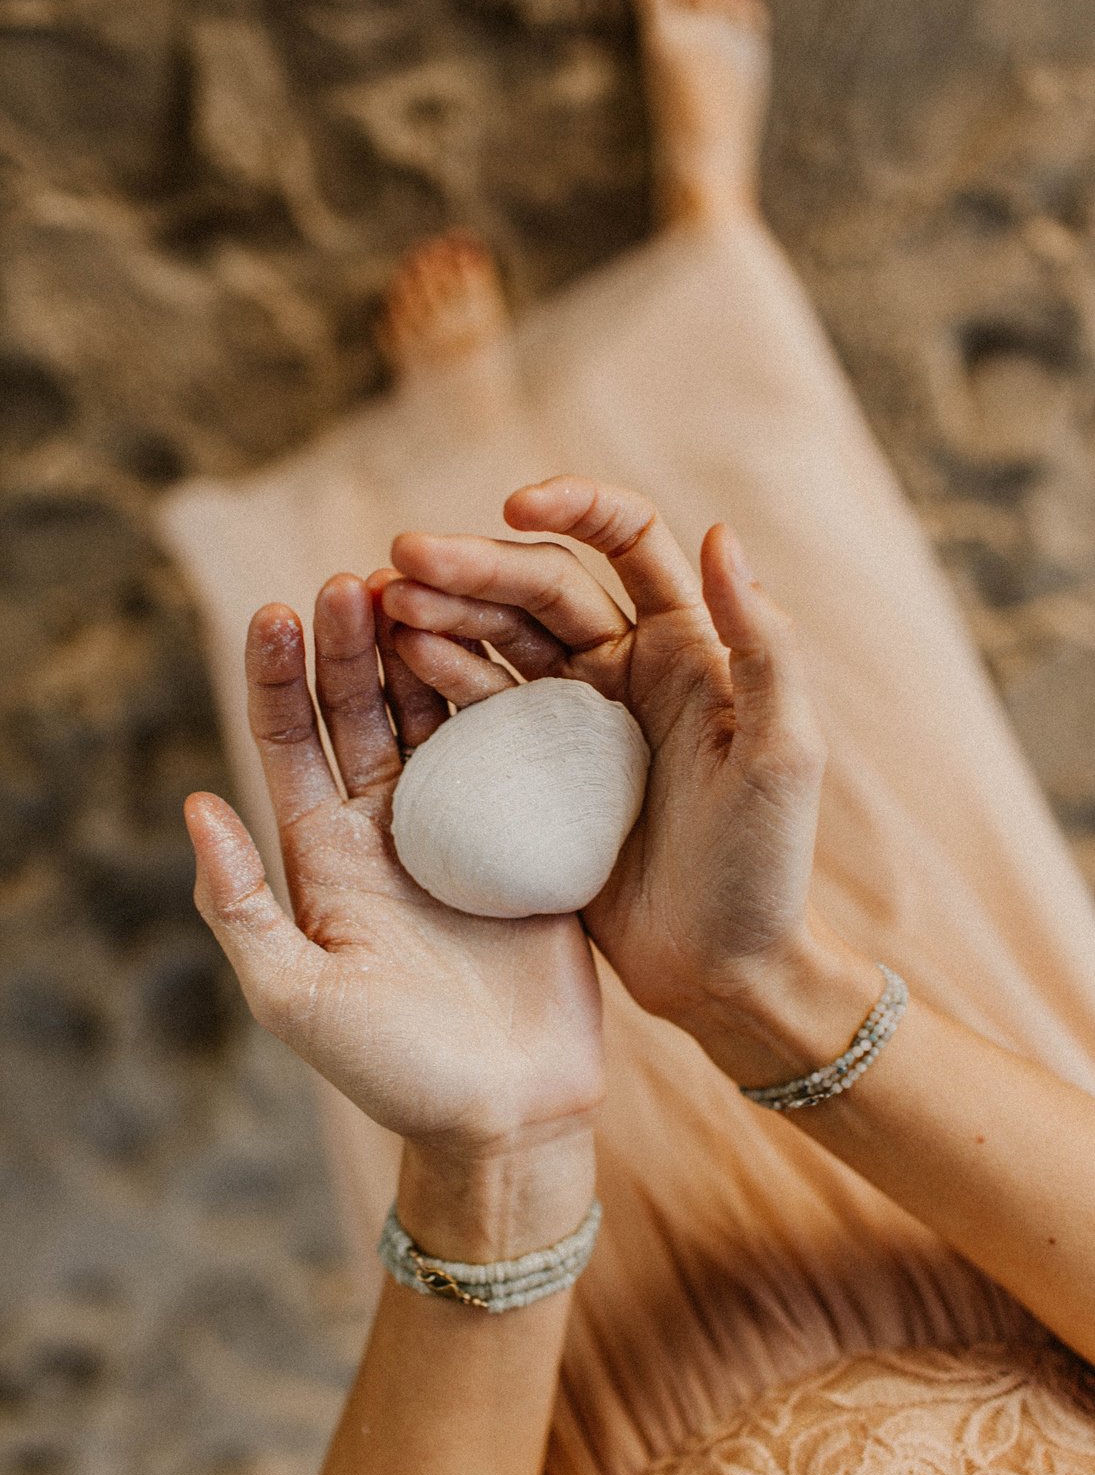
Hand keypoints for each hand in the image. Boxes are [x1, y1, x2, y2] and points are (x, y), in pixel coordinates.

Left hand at [183, 573, 603, 1155]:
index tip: (275, 612)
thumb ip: (239, 904)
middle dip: (350, 646)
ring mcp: (463, 829)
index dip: (279, 678)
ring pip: (439, 718)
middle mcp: (388, 829)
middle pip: (362, 714)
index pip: (292, 746)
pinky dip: (504, 698)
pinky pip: (515, 753)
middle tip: (354, 578)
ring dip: (425, 655)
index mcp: (325, 857)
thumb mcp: (293, 995)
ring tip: (422, 589)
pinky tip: (502, 646)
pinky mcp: (529, 838)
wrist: (507, 1114)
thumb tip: (192, 804)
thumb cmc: (392, 1068)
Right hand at [378, 476, 830, 1030]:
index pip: (627, 542)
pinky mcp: (533, 774)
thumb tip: (723, 533)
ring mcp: (573, 720)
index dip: (574, 508)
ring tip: (386, 605)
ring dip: (442, 613)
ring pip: (498, 640)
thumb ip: (763, 645)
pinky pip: (477, 709)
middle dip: (474, 563)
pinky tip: (400, 665)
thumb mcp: (786, 754)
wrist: (724, 970)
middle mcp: (624, 668)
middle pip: (541, 586)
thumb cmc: (768, 865)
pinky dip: (437, 679)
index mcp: (685, 645)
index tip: (514, 505)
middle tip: (401, 561)